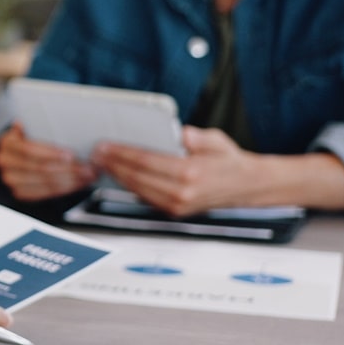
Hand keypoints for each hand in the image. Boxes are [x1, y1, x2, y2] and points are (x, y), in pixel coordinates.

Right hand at [0, 123, 95, 200]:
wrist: (18, 155)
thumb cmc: (30, 139)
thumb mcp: (29, 126)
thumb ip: (31, 123)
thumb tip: (20, 122)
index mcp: (7, 143)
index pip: (29, 150)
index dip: (51, 153)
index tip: (71, 155)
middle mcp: (5, 162)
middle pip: (38, 168)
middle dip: (66, 169)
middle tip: (87, 168)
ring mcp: (11, 179)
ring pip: (43, 183)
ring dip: (69, 181)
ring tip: (87, 176)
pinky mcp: (19, 192)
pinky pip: (44, 194)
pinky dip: (63, 190)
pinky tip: (77, 184)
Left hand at [93, 127, 255, 216]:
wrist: (248, 186)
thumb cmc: (229, 160)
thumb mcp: (216, 140)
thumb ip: (196, 137)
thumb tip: (179, 133)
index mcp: (191, 172)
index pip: (146, 161)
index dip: (122, 153)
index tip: (105, 146)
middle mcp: (182, 192)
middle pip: (137, 177)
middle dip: (113, 164)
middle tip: (96, 153)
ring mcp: (178, 204)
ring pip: (138, 190)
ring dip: (117, 176)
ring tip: (102, 163)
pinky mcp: (176, 211)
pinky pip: (146, 197)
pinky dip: (129, 186)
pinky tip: (119, 175)